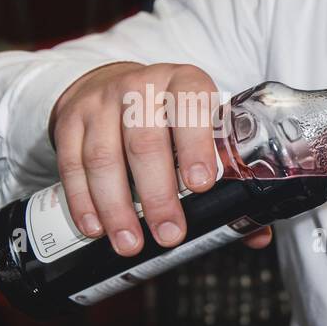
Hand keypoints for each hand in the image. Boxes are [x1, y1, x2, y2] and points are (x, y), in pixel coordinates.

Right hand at [49, 62, 271, 255]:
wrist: (116, 84)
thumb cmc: (172, 116)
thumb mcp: (204, 127)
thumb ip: (230, 176)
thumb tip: (256, 234)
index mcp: (185, 83)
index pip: (191, 106)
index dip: (196, 146)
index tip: (201, 185)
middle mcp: (141, 87)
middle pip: (145, 141)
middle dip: (158, 194)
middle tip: (169, 233)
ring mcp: (100, 102)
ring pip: (104, 156)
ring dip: (117, 206)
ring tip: (131, 242)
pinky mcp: (70, 121)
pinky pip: (72, 164)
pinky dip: (83, 200)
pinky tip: (96, 227)